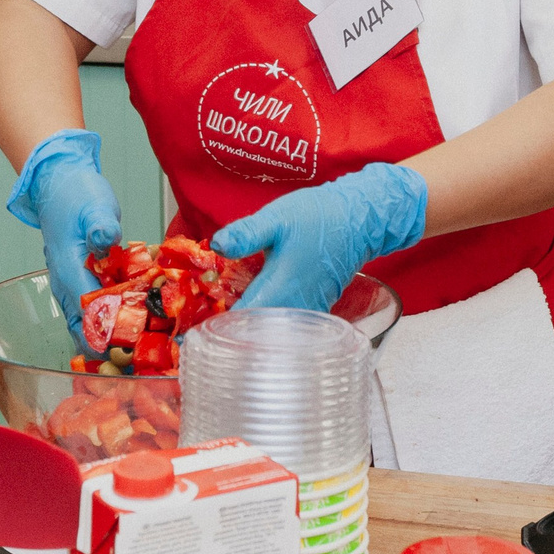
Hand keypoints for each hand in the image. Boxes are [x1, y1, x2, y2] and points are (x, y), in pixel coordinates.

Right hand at [4, 129, 120, 343]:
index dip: (107, 335)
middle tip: (137, 359)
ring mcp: (70, 281)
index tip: (129, 351)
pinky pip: (91, 305)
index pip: (86, 313)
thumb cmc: (76, 192)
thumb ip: (102, 226)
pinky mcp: (79, 276)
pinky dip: (108, 316)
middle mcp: (65, 282)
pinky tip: (132, 319)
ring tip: (136, 348)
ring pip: (84, 320)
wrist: (59, 179)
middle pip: (83, 326)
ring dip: (107, 334)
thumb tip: (106, 241)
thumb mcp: (95, 205)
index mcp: (68, 270)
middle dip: (107, 345)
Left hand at [215, 163, 427, 313]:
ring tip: (222, 326)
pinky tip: (252, 315)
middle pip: (256, 335)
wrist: (359, 220)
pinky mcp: (313, 308)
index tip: (194, 332)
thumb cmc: (319, 218)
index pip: (242, 324)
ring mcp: (306, 311)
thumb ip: (246, 234)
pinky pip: (285, 326)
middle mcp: (294, 309)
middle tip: (202, 331)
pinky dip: (267, 325)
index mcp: (279, 290)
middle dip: (230, 334)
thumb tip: (216, 245)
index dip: (217, 330)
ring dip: (249, 331)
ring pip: (272, 334)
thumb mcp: (277, 218)